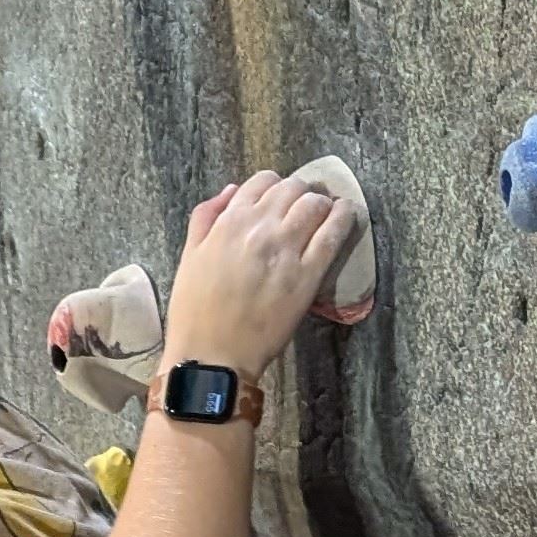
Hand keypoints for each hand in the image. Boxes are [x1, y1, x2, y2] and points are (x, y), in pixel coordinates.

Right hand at [166, 172, 350, 377]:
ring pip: (316, 205)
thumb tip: (232, 191)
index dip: (275, 186)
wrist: (212, 354)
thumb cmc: (194, 311)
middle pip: (293, 189)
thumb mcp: (189, 257)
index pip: (262, 181)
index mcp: (228, 222)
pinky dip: (344, 218)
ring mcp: (286, 250)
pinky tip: (347, 215)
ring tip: (327, 212)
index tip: (280, 199)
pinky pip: (333, 235)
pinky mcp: (308, 275)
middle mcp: (259, 228)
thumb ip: (205, 218)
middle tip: (305, 206)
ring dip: (323, 203)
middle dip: (301, 193)